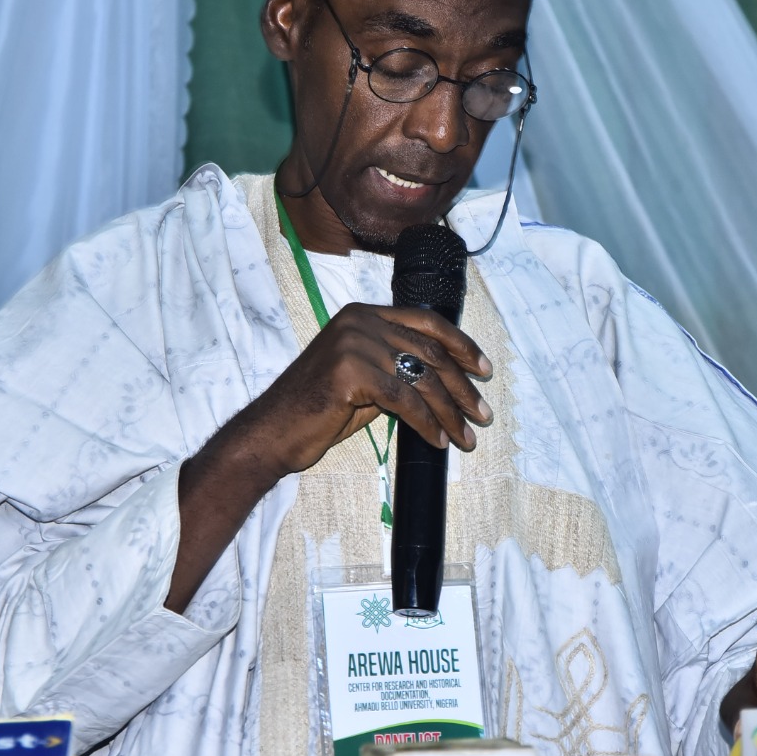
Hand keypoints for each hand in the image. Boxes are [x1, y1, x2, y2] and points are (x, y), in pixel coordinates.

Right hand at [236, 302, 492, 477]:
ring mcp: (355, 344)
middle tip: (482, 414)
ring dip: (451, 412)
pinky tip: (439, 441)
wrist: (273, 432)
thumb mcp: (362, 378)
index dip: (460, 345)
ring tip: (467, 436)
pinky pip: (406, 401)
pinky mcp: (352, 373)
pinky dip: (428, 424)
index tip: (484, 369)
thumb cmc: (316, 410)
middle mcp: (361, 321)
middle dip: (462, 387)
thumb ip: (396, 369)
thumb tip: (444, 383)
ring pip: (422, 379)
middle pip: (430, 352)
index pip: (425, 322)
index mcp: (363, 314)